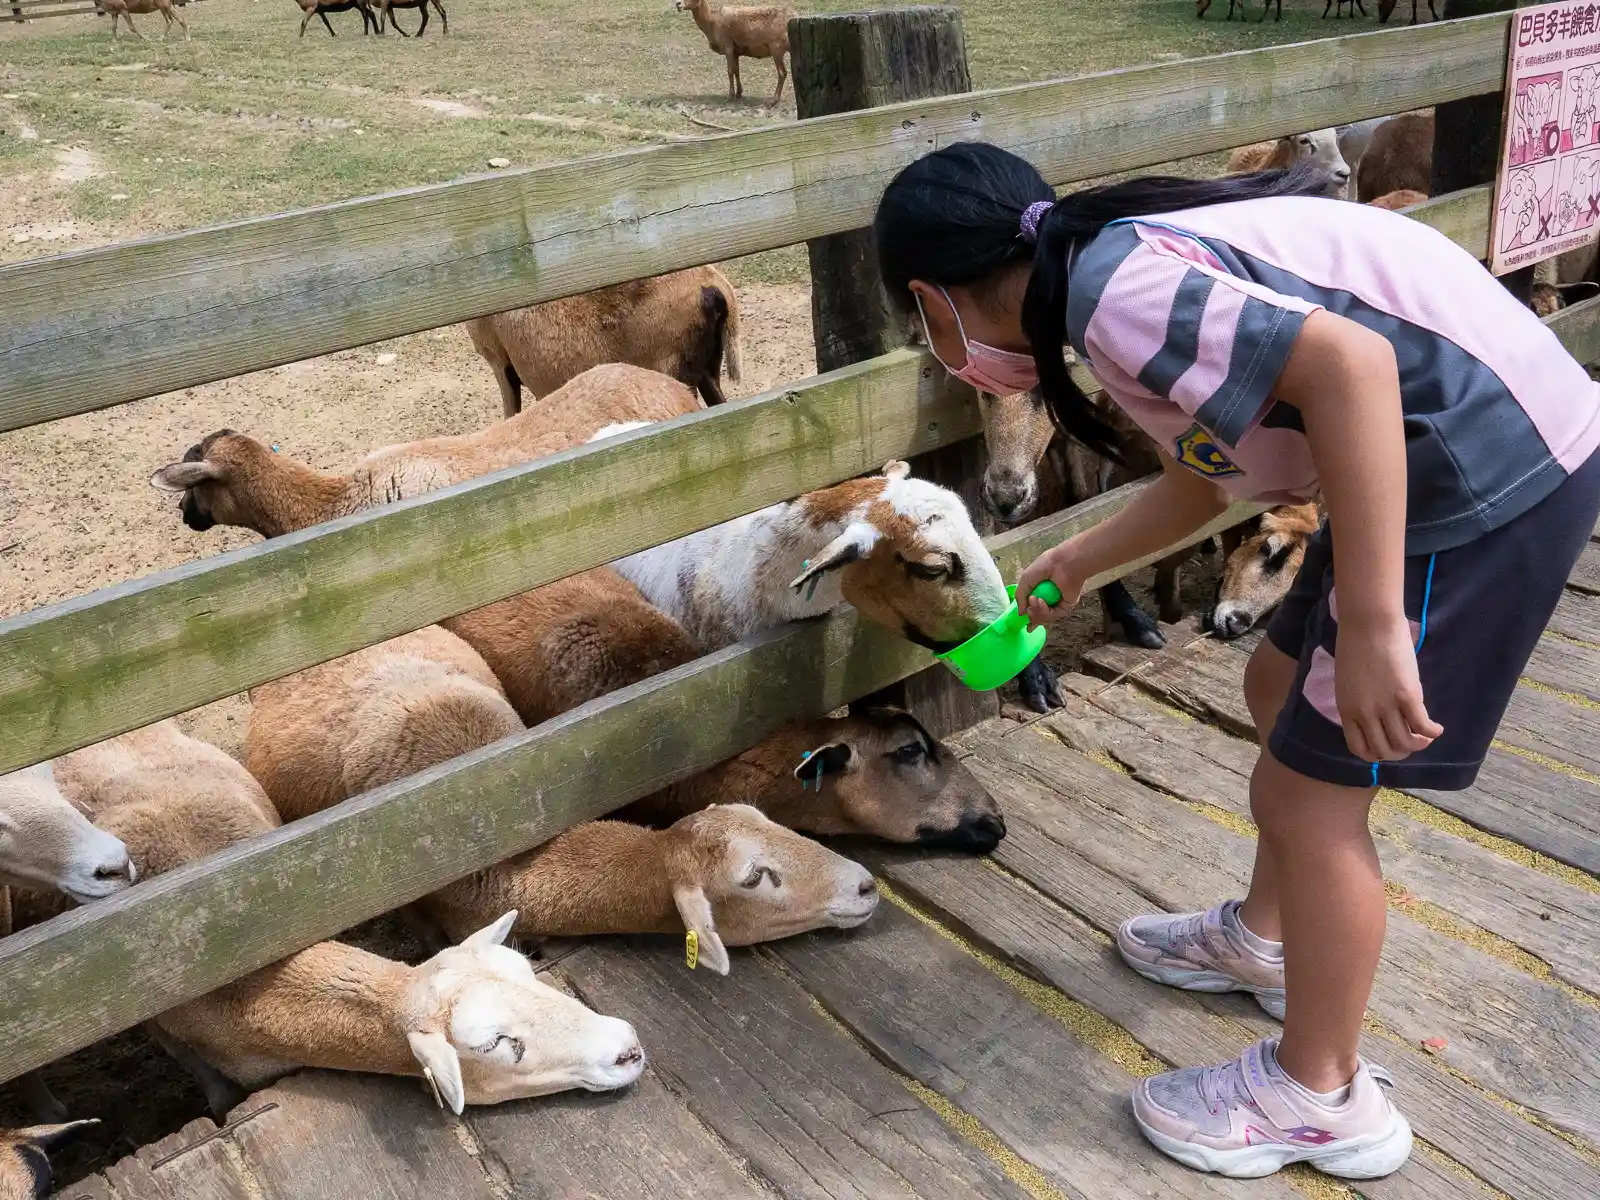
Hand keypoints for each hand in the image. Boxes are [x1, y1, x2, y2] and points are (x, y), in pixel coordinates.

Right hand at [1016, 544, 1085, 630]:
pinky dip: (1045, 611)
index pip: (1033, 607)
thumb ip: (1020, 597)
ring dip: (1036, 611)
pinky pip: (1053, 616)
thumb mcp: (1026, 579)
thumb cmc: (1045, 566)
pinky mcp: (1066, 607)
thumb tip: (1021, 613)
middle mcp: (1049, 599)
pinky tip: (1041, 601)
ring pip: (1044, 617)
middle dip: (1031, 612)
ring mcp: (1058, 604)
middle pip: (1037, 615)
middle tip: (1029, 605)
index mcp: (1040, 591)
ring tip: (1034, 600)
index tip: (1024, 622)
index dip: (1029, 615)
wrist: (1063, 563)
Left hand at [1334, 615, 1443, 762]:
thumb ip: (1358, 703)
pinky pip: (1421, 726)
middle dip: (1401, 753)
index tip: (1389, 746)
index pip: (1360, 749)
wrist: (1369, 623)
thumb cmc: (1356, 645)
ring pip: (1405, 743)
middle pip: (1385, 750)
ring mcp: (1385, 706)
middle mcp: (1364, 713)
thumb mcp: (1348, 682)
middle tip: (1412, 742)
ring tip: (1426, 736)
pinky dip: (1432, 732)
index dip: (1377, 754)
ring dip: (1419, 744)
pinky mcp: (1406, 695)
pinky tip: (1437, 728)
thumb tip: (1374, 718)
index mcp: (1347, 710)